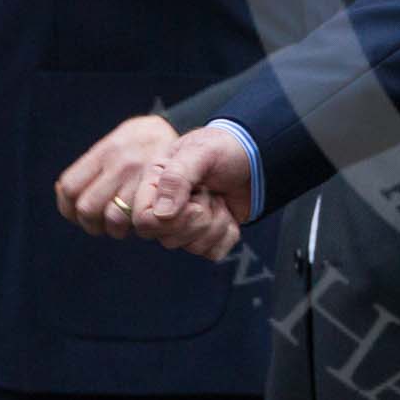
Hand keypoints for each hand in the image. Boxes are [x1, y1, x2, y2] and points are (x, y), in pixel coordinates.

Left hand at [54, 115, 177, 239]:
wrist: (207, 138)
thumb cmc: (156, 144)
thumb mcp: (124, 140)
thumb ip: (96, 164)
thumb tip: (62, 191)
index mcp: (109, 149)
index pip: (70, 187)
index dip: (68, 207)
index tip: (75, 213)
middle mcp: (124, 161)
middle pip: (87, 208)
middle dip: (91, 223)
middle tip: (102, 223)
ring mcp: (145, 177)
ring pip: (113, 219)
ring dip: (115, 228)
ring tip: (123, 224)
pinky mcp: (164, 193)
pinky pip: (139, 221)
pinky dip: (138, 227)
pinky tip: (142, 222)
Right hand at [131, 126, 251, 260]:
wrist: (256, 157)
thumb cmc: (224, 147)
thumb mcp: (200, 152)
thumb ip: (177, 177)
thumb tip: (161, 214)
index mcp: (154, 185)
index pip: (144, 221)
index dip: (168, 219)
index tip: (192, 197)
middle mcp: (165, 209)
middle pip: (169, 240)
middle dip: (199, 217)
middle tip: (208, 191)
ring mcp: (185, 225)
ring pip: (194, 247)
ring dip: (216, 222)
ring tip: (218, 197)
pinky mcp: (206, 236)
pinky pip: (214, 252)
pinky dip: (228, 232)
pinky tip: (227, 211)